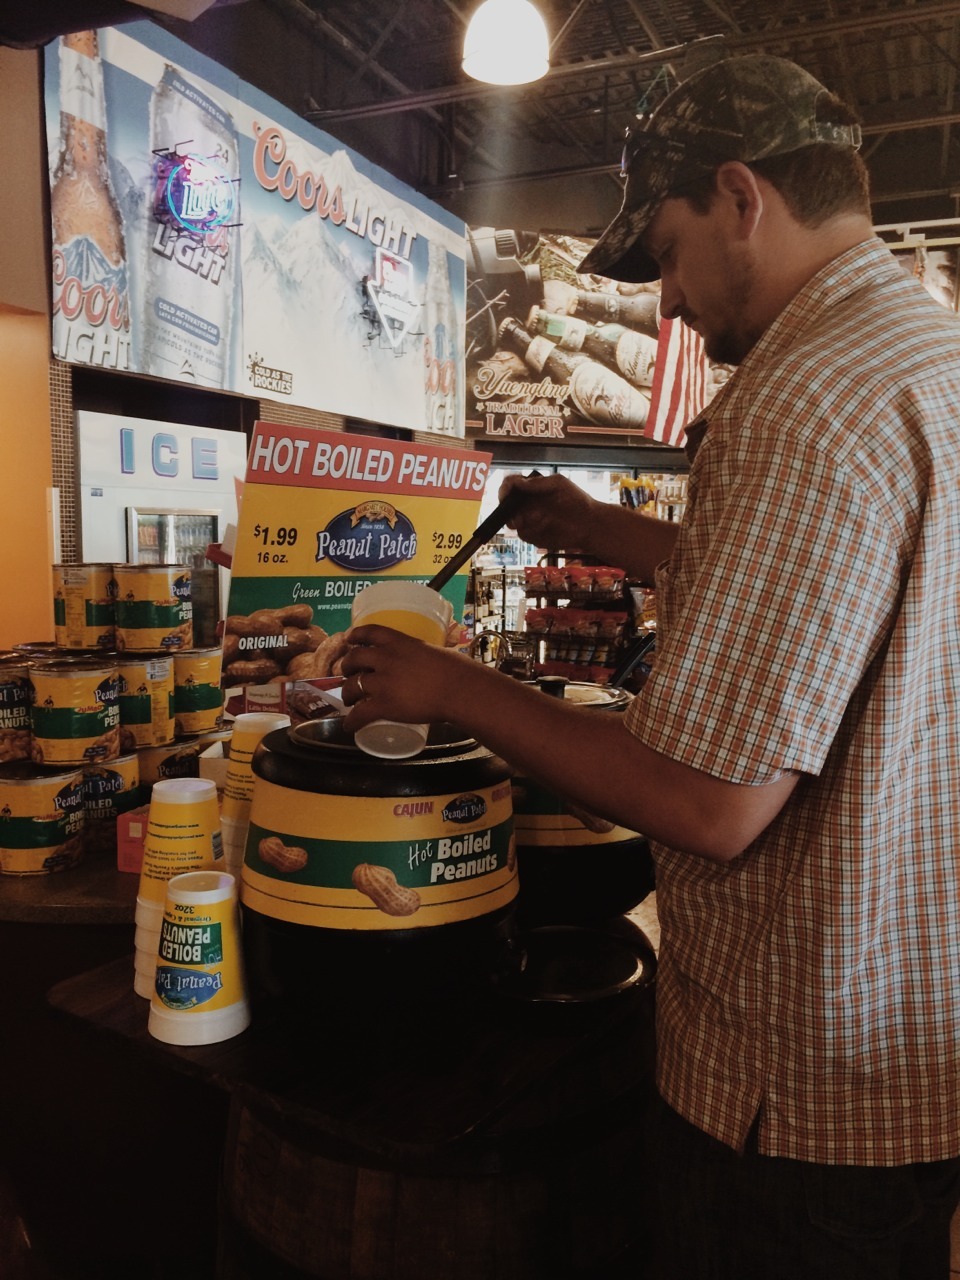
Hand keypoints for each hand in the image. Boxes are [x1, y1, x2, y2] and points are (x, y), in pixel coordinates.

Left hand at [340, 625, 477, 733]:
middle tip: (347, 674)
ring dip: (346, 694)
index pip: (369, 631)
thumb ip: (419, 656)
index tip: (349, 638)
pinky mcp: (383, 705)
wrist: (458, 690)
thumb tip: (420, 665)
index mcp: (399, 642)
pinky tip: (349, 726)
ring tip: (349, 700)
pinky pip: (359, 714)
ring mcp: (382, 682)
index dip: (356, 634)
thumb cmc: (455, 671)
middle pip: (354, 658)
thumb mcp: (432, 652)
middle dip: (346, 666)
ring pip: (351, 686)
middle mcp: (385, 658)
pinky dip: (351, 721)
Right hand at [497, 472, 599, 551]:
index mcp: (531, 489)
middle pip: (505, 506)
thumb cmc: (577, 500)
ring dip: (525, 521)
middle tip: (517, 517)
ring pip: (513, 522)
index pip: (510, 486)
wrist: (589, 524)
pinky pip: (524, 534)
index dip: (504, 489)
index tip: (506, 495)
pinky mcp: (534, 536)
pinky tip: (548, 526)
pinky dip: (535, 531)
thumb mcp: (559, 485)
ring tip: (544, 519)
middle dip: (507, 511)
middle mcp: (527, 505)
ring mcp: (529, 521)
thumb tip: (516, 483)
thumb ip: (538, 484)